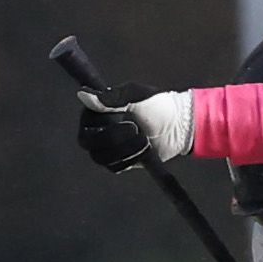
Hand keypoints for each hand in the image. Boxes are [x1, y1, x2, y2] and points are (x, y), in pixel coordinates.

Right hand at [74, 80, 190, 174]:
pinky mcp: (120, 162)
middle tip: (135, 129)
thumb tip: (82, 94)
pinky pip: (113, 166)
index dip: (100, 122)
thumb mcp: (135, 95)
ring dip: (124, 149)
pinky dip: (129, 160)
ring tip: (144, 140)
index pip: (85, 121)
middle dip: (112, 138)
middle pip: (87, 142)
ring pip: (100, 156)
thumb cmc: (157, 104)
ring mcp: (108, 147)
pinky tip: (143, 151)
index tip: (121, 116)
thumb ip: (110, 98)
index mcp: (98, 110)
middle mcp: (98, 129)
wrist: (179, 126)